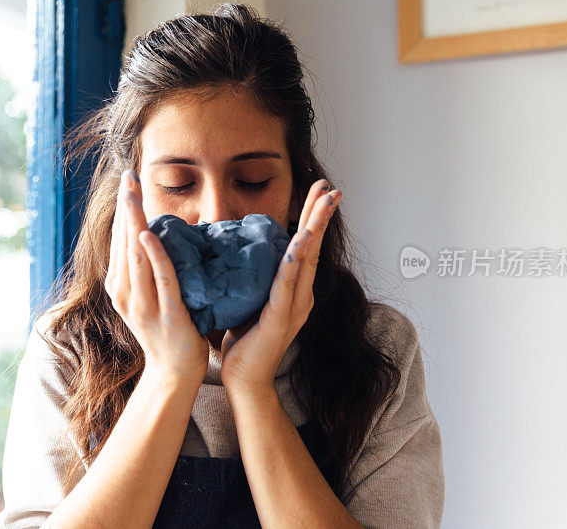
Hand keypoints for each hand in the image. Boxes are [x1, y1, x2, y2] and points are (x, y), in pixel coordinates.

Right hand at [105, 169, 209, 382]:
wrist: (174, 372)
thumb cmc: (167, 329)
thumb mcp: (148, 295)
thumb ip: (147, 268)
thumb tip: (154, 233)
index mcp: (119, 286)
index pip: (119, 240)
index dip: (122, 209)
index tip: (127, 180)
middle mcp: (124, 293)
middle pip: (122, 242)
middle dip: (125, 206)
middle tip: (128, 175)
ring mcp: (142, 305)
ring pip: (135, 256)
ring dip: (134, 222)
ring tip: (133, 193)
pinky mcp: (165, 313)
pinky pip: (160, 279)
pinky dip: (154, 256)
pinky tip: (149, 235)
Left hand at [219, 179, 341, 393]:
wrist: (246, 380)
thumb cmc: (244, 341)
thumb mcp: (248, 299)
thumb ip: (250, 277)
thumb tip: (234, 249)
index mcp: (293, 290)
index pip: (304, 247)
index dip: (311, 218)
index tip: (317, 191)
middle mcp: (301, 296)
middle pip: (312, 247)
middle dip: (321, 214)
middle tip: (331, 187)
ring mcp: (294, 308)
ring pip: (306, 260)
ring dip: (315, 229)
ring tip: (325, 203)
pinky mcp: (280, 319)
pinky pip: (286, 285)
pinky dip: (294, 261)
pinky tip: (300, 241)